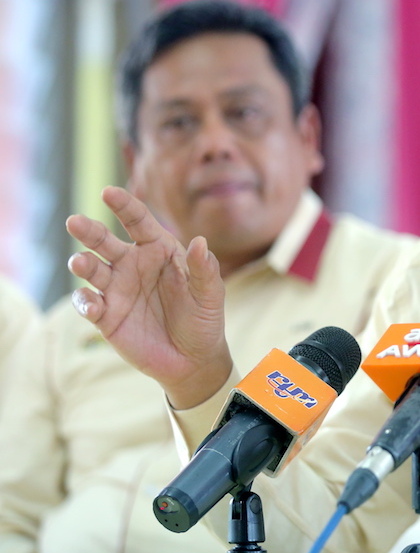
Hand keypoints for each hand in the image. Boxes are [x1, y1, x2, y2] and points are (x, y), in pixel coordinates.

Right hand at [66, 186, 232, 408]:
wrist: (193, 360)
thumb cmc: (204, 319)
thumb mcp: (210, 294)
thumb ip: (205, 269)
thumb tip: (199, 241)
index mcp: (159, 251)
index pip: (138, 222)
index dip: (124, 206)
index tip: (109, 192)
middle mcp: (133, 265)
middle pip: (105, 242)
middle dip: (89, 231)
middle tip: (75, 222)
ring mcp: (116, 289)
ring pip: (91, 270)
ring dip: (83, 264)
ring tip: (80, 262)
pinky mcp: (106, 316)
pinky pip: (88, 304)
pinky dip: (85, 302)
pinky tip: (92, 304)